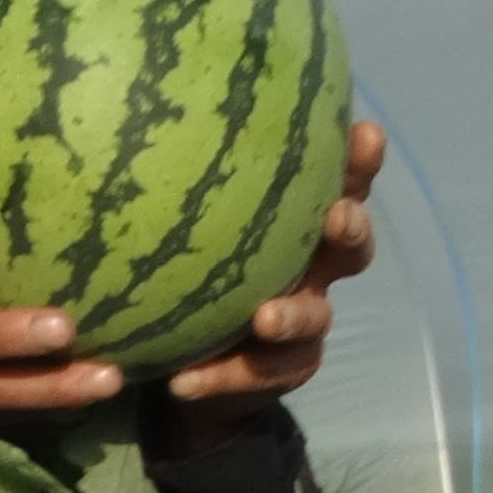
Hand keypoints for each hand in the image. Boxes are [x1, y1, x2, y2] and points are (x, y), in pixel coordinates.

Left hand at [155, 118, 384, 446]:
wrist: (189, 361)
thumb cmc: (188, 268)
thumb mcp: (184, 225)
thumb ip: (178, 183)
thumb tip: (127, 111)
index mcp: (295, 225)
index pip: (337, 185)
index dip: (359, 163)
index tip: (365, 134)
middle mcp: (312, 269)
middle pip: (350, 247)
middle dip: (349, 229)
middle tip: (335, 218)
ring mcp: (303, 322)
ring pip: (315, 316)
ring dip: (293, 314)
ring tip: (265, 317)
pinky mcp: (280, 371)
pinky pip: (257, 374)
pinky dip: (221, 376)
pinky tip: (183, 381)